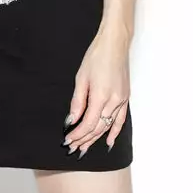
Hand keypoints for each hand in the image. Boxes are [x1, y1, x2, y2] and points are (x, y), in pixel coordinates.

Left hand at [62, 29, 129, 156]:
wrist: (114, 44)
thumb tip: (72, 120)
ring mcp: (121, 100)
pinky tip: (109, 141)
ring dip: (96, 138)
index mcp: (100, 96)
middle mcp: (113, 101)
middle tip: (72, 148)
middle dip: (84, 139)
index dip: (78, 134)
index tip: (68, 140)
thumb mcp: (81, 78)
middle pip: (98, 128)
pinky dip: (114, 132)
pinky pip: (121, 119)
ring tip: (84, 148)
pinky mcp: (125, 97)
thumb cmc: (96, 56)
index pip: (88, 123)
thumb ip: (77, 101)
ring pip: (108, 126)